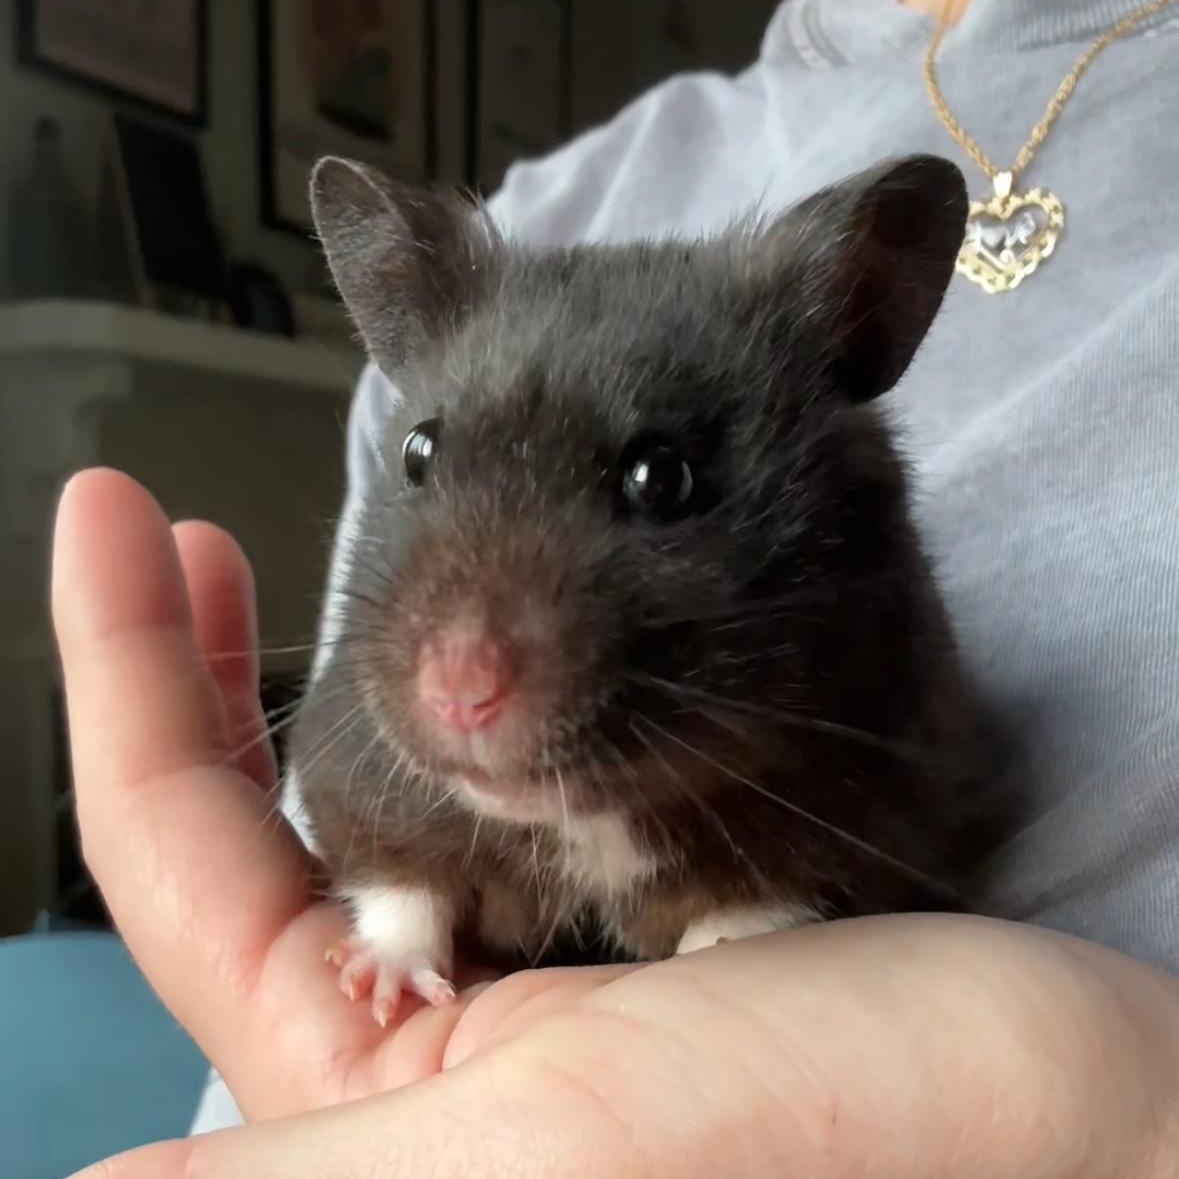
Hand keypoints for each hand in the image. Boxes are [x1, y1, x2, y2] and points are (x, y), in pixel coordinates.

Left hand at [55, 470, 1178, 1178]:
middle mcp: (441, 1042)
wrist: (1075, 1125)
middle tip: (188, 528)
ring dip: (342, 669)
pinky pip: (518, 780)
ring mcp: (538, 975)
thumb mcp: (545, 1168)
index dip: (131, 683)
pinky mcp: (634, 920)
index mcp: (379, 1092)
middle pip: (263, 828)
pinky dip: (481, 689)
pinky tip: (487, 622)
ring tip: (303, 562)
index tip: (118, 510)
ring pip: (390, 795)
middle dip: (207, 673)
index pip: (187, 864)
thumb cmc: (842, 1147)